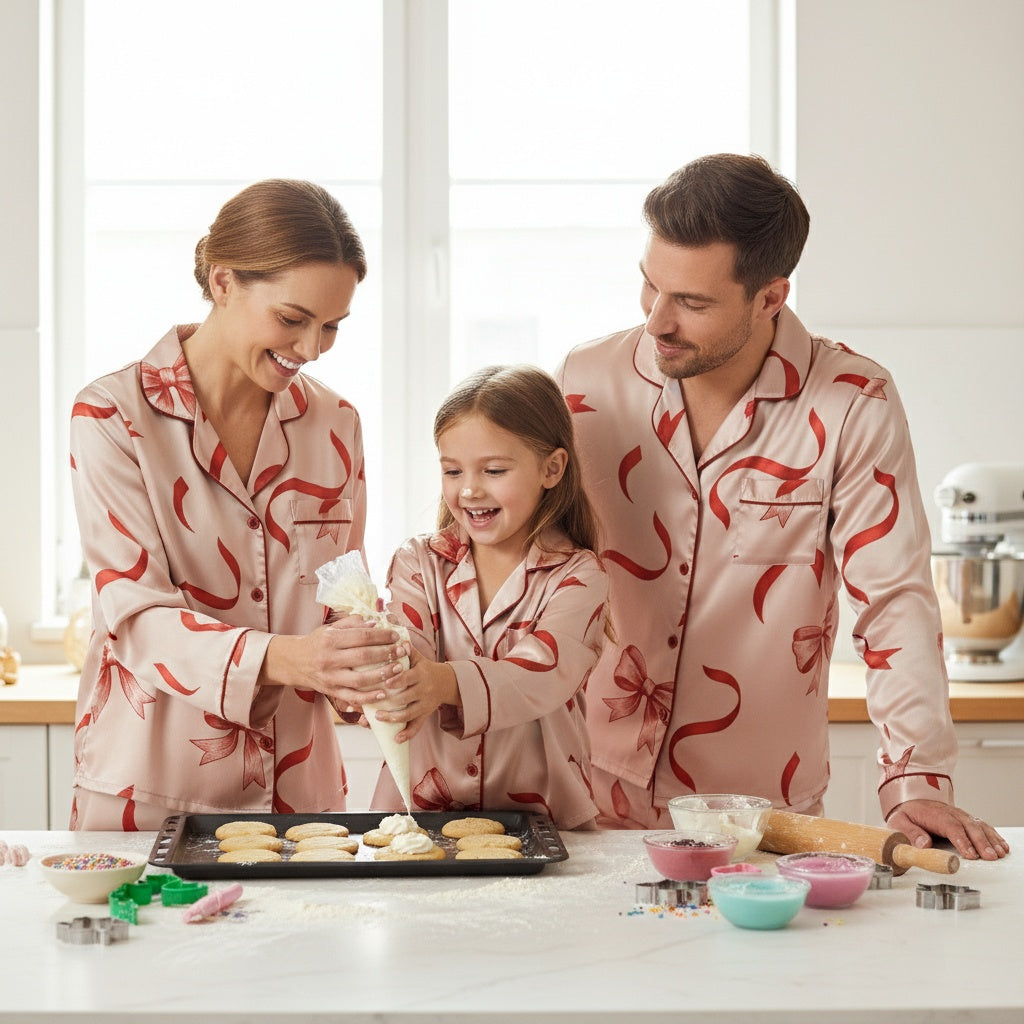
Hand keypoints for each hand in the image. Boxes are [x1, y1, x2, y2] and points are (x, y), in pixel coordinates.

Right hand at [260, 614, 408, 706]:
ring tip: (398, 670)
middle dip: (386, 654)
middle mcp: (329, 659)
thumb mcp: (330, 628)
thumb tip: (375, 623)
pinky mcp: (330, 691)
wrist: (293, 662)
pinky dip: (367, 698)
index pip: (361, 636)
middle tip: (402, 651)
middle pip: (363, 657)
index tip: (396, 635)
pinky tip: (383, 694)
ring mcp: (330, 677)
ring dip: (381, 676)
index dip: (381, 635)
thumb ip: (352, 623)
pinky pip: (351, 697)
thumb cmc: (317, 642)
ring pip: (359, 679)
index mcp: (331, 640)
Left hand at [370, 651, 458, 742]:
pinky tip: (396, 739)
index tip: (384, 684)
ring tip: (378, 718)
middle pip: (407, 698)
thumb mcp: (419, 658)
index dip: (397, 681)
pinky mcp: (425, 714)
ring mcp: (425, 704)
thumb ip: (408, 651)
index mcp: (421, 674)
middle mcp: (424, 690)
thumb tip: (400, 640)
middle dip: (390, 703)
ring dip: (393, 718)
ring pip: (409, 714)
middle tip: (373, 705)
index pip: (408, 677)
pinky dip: (407, 734)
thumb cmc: (425, 668)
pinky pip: (417, 726)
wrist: (447, 682)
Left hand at [886, 799, 1009, 860]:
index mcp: (934, 814)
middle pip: (968, 826)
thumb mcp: (898, 822)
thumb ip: (909, 832)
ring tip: (999, 853)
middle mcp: (950, 813)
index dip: (961, 840)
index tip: (970, 854)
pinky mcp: (966, 820)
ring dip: (990, 839)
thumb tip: (923, 843)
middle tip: (989, 857)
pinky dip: (993, 836)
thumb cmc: (906, 814)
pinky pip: (982, 826)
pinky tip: (1002, 846)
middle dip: (981, 842)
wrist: (910, 801)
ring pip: (978, 826)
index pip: (950, 826)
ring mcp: (960, 816)